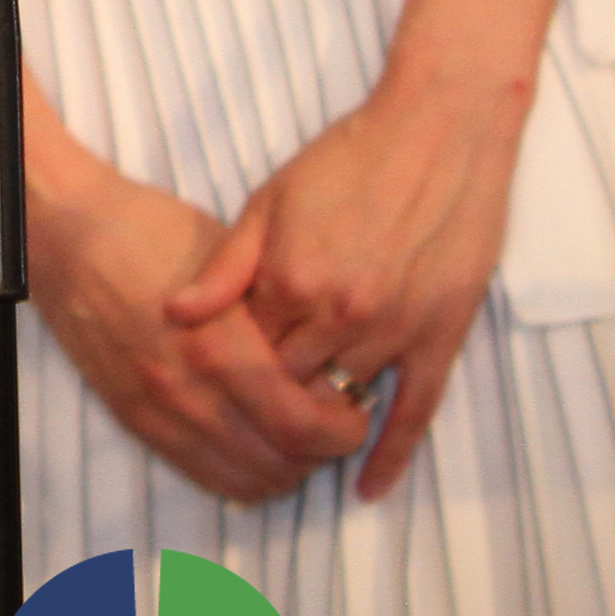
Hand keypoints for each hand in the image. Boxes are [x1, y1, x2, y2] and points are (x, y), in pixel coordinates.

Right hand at [30, 161, 376, 503]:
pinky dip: (241, 473)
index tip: (354, 409)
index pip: (304, 425)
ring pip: (247, 480)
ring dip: (283, 467)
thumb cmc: (149, 231)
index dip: (343, 429)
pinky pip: (203, 476)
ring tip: (293, 431)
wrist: (65, 235)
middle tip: (332, 420)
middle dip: (321, 451)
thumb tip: (325, 362)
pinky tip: (252, 439)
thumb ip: (276, 317)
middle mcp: (190, 390)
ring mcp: (158, 412)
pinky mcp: (134, 420)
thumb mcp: (230, 259)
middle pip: (282, 464)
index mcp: (221, 344)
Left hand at [165, 75, 525, 498]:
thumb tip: (173, 314)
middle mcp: (339, 315)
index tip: (221, 374)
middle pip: (288, 389)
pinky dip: (390, 456)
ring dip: (320, 420)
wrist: (440, 129)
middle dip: (268, 401)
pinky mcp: (441, 336)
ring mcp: (393, 331)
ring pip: (343, 402)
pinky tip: (366, 487)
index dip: (230, 367)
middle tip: (254, 413)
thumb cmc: (350, 158)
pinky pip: (415, 413)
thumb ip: (223, 265)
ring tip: (298, 433)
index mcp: (290, 281)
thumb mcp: (270, 199)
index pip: (243, 355)